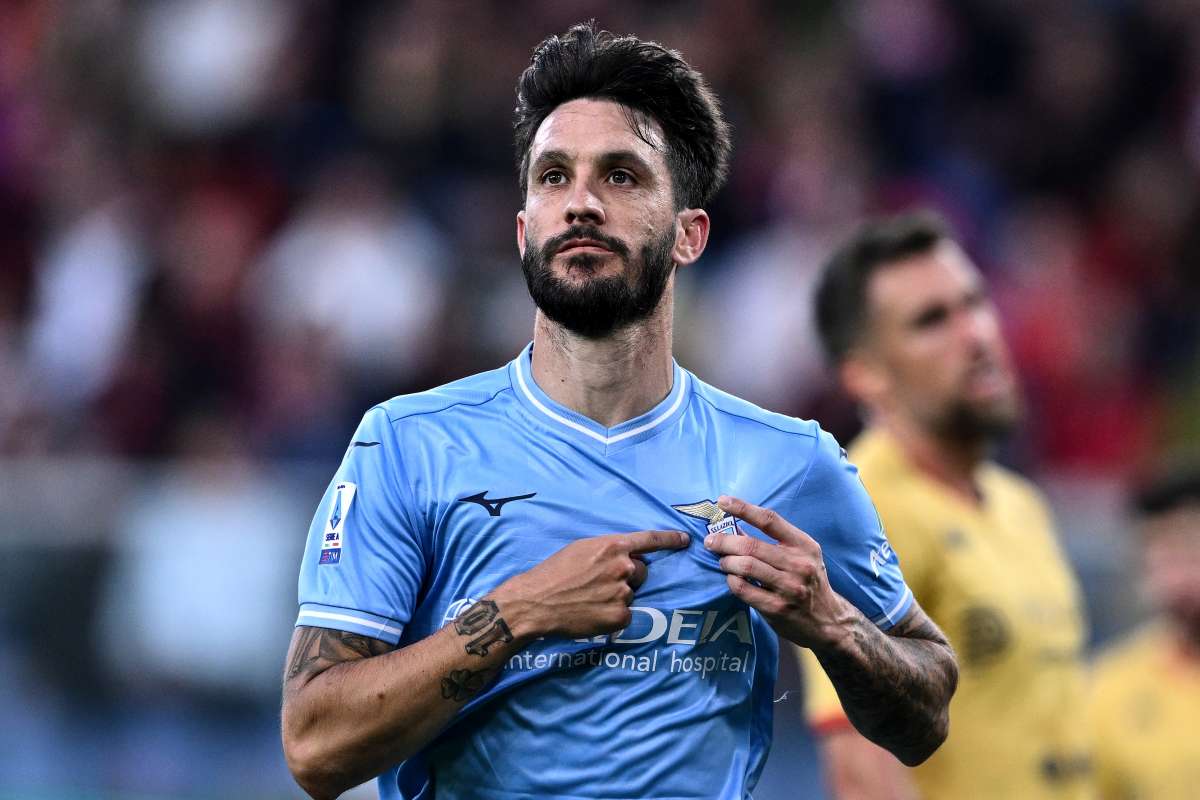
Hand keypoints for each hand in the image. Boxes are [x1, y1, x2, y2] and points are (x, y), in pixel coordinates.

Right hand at [494, 530, 688, 640]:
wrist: (537, 601)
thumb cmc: (555, 571)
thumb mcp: (582, 548)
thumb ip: (609, 550)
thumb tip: (627, 556)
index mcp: (614, 546)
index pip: (651, 540)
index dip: (671, 539)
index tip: (686, 540)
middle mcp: (624, 567)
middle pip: (642, 571)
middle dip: (630, 576)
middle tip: (603, 582)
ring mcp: (624, 593)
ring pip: (632, 593)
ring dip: (619, 595)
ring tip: (592, 598)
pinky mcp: (620, 616)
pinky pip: (626, 613)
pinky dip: (614, 614)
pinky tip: (593, 612)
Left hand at [705, 495, 854, 648]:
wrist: (827, 621)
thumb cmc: (808, 581)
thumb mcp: (801, 555)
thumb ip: (774, 541)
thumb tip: (735, 526)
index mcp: (804, 545)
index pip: (770, 520)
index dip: (743, 508)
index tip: (723, 502)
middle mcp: (798, 565)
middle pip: (751, 545)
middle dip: (724, 541)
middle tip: (711, 542)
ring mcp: (788, 588)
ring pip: (746, 566)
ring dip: (726, 561)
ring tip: (723, 561)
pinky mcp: (777, 608)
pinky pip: (743, 589)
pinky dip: (732, 581)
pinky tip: (731, 578)